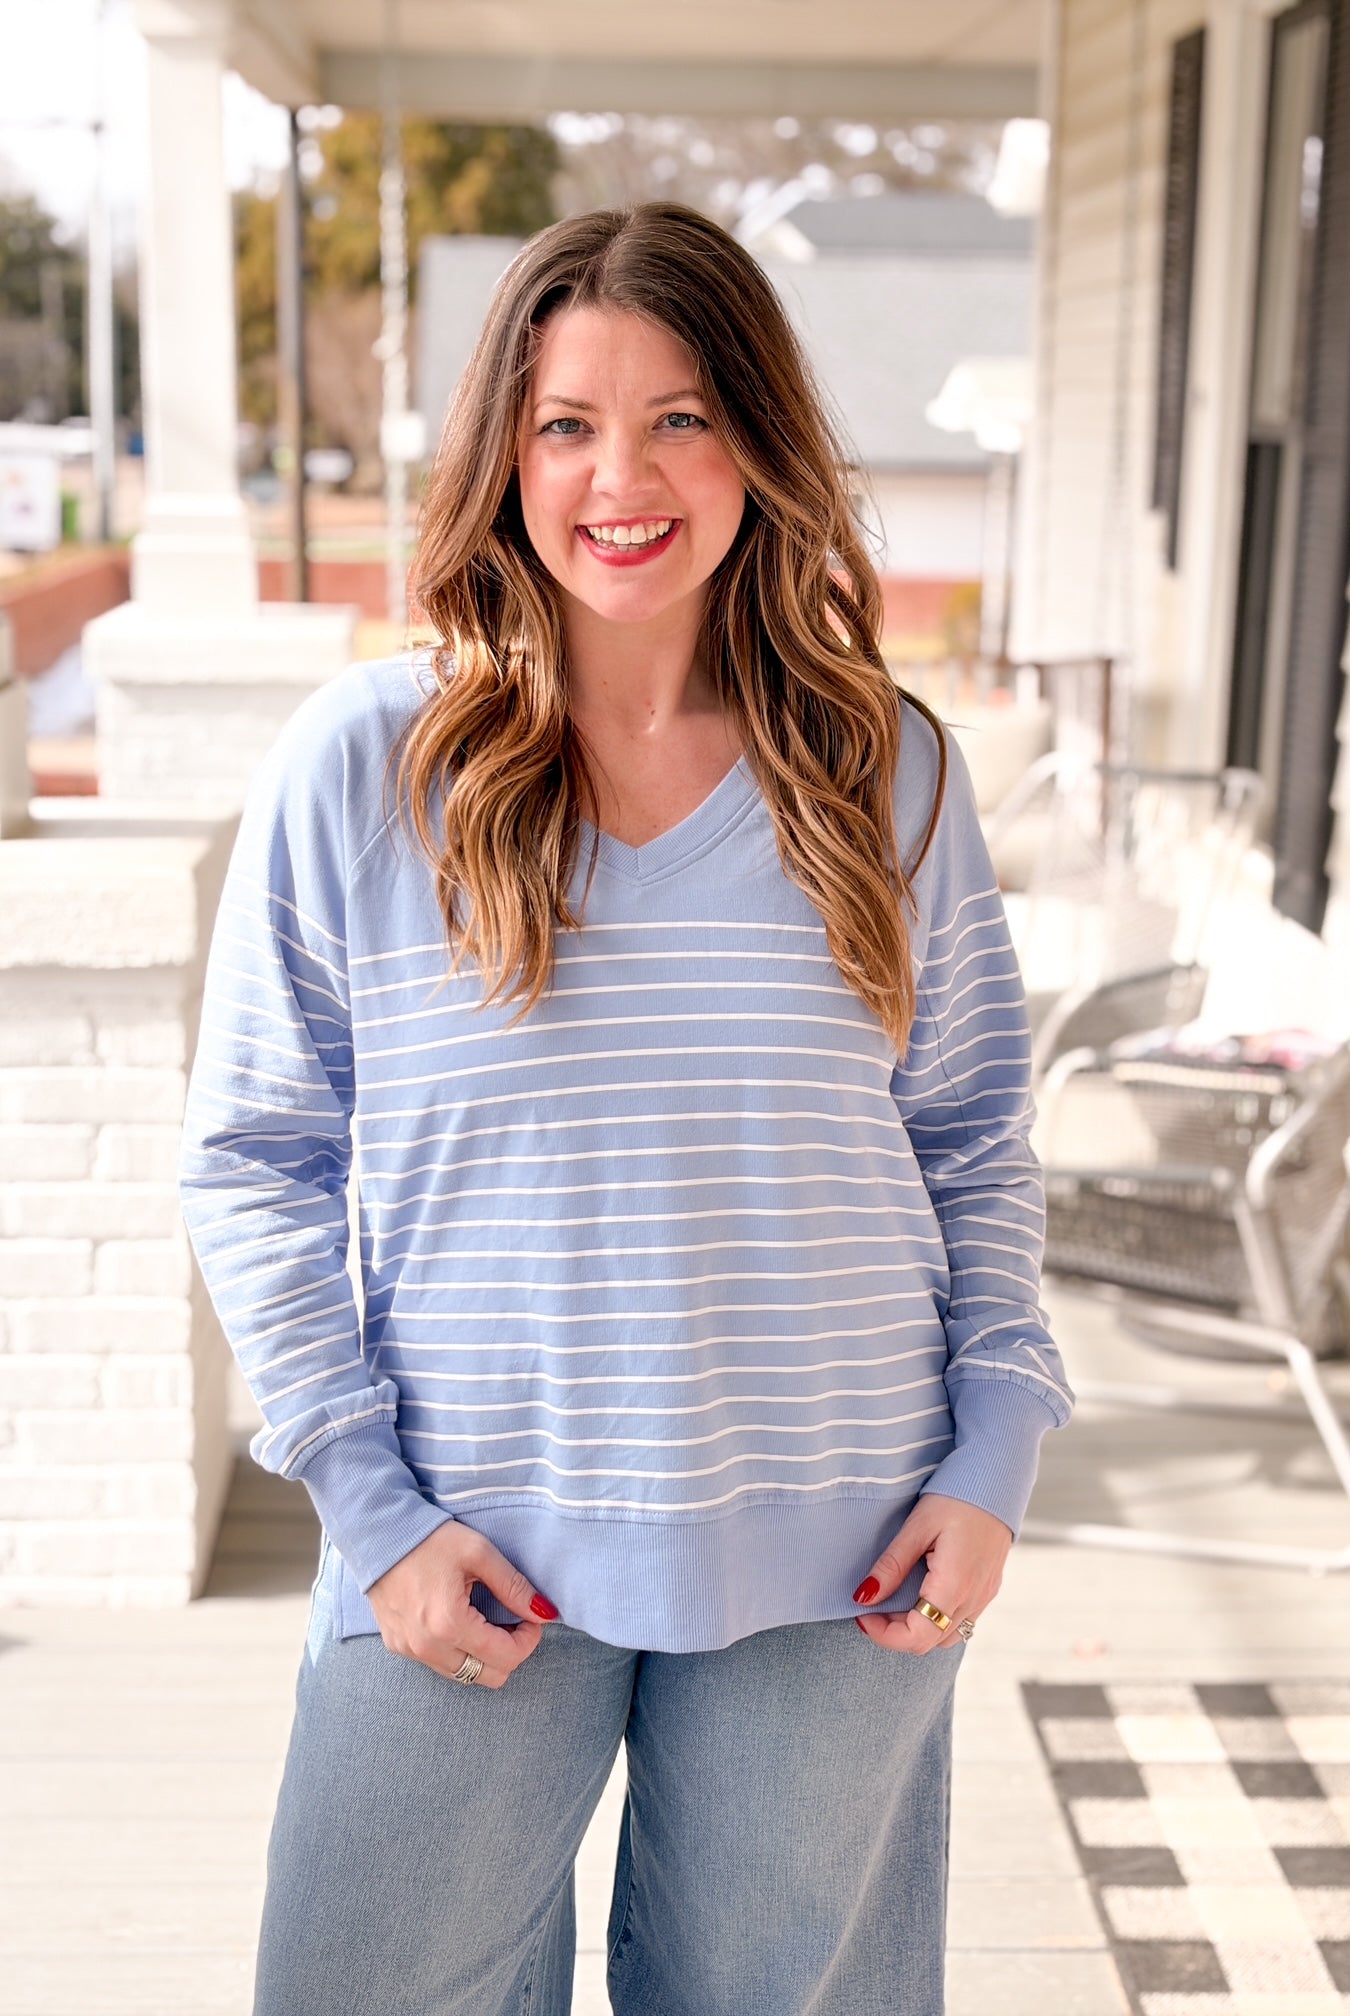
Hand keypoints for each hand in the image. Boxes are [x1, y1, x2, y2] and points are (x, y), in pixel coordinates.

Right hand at [366, 1522, 558, 1689]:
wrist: (377, 1533)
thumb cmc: (430, 1538)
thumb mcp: (479, 1553)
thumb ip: (514, 1586)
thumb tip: (546, 1613)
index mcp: (450, 1624)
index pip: (506, 1657)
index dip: (529, 1639)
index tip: (530, 1616)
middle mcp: (428, 1647)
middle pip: (489, 1677)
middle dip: (509, 1651)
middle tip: (511, 1619)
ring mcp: (410, 1650)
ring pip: (465, 1675)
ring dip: (484, 1655)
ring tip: (485, 1619)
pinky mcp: (398, 1646)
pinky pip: (441, 1665)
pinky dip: (459, 1651)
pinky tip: (459, 1620)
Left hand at [852, 1493, 1010, 1655]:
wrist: (998, 1482)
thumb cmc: (957, 1497)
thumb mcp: (918, 1526)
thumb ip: (891, 1565)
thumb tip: (864, 1596)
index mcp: (954, 1585)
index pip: (918, 1636)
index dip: (885, 1635)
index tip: (863, 1616)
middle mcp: (973, 1599)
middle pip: (929, 1641)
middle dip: (895, 1633)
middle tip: (872, 1609)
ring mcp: (983, 1597)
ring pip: (945, 1637)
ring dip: (916, 1629)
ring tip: (894, 1603)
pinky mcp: (987, 1590)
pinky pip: (960, 1622)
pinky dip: (935, 1620)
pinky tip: (920, 1596)